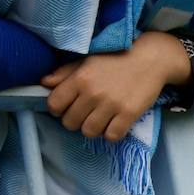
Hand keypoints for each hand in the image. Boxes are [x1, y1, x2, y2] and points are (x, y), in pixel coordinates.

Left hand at [42, 32, 188, 141]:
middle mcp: (92, 93)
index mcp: (79, 78)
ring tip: (97, 118)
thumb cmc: (114, 58)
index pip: (54, 105)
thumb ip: (63, 73)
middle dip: (73, 120)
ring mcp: (111, 105)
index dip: (56, 108)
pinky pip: (111, 136)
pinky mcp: (129, 114)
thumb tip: (44, 83)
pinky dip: (110, 133)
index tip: (65, 106)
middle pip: (69, 122)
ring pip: (88, 132)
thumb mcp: (86, 60)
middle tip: (83, 113)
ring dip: (91, 128)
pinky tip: (112, 123)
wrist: (149, 58)